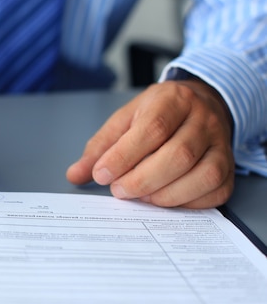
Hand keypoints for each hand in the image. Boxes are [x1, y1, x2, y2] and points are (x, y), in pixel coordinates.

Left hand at [66, 78, 234, 207]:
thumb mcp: (124, 120)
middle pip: (178, 155)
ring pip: (202, 175)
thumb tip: (75, 175)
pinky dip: (188, 203)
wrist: (200, 103)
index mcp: (172, 100)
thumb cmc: (157, 114)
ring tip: (140, 197)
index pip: (151, 129)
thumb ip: (99, 147)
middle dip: (142, 180)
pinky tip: (164, 200)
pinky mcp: (229, 167)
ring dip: (165, 195)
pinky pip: (215, 190)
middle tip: (118, 191)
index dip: (123, 157)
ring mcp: (221, 144)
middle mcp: (202, 120)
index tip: (101, 175)